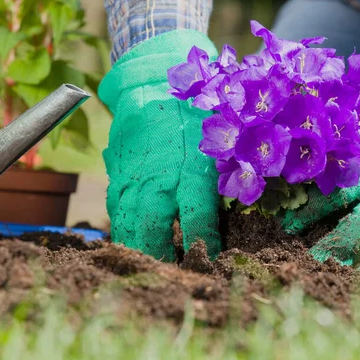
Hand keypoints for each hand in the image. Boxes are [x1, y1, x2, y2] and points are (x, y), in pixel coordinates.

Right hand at [98, 30, 221, 260]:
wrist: (150, 83)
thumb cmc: (193, 111)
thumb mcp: (220, 137)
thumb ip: (229, 172)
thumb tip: (244, 204)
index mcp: (189, 170)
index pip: (197, 221)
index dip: (205, 247)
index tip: (213, 261)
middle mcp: (157, 180)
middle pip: (154, 233)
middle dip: (164, 260)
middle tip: (177, 276)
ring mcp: (131, 179)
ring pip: (129, 227)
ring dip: (141, 251)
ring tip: (153, 268)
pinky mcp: (115, 176)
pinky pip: (116, 212)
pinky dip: (125, 231)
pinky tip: (134, 242)